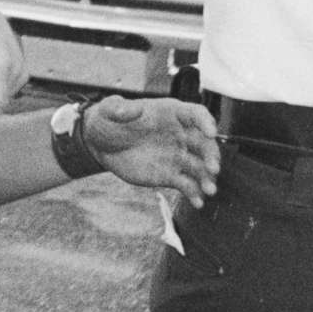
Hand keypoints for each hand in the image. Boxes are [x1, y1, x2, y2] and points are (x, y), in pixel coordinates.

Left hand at [83, 96, 221, 208]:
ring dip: (207, 178)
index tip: (211, 133)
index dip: (206, 122)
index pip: (196, 114)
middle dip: (211, 155)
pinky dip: (194, 193)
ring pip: (199, 167)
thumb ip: (119, 108)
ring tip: (209, 190)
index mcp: (171, 113)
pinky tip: (197, 203)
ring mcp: (176, 156)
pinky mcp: (170, 175)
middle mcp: (180, 134)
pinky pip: (187, 184)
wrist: (99, 145)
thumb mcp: (109, 110)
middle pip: (204, 143)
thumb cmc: (108, 120)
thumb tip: (133, 109)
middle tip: (213, 168)